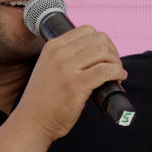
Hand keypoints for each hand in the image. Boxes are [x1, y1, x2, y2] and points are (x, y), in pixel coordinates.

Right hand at [19, 25, 126, 140]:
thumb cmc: (44, 100)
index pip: (87, 30)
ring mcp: (67, 68)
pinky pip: (105, 71)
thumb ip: (65, 57)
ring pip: (104, 52)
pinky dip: (117, 73)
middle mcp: (59, 54)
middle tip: (114, 65)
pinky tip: (119, 78)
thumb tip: (96, 53)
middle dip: (112, 51)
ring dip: (116, 62)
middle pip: (99, 39)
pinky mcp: (76, 85)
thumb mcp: (48, 68)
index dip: (102, 41)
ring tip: (117, 73)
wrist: (32, 122)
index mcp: (52, 47)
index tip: (106, 55)